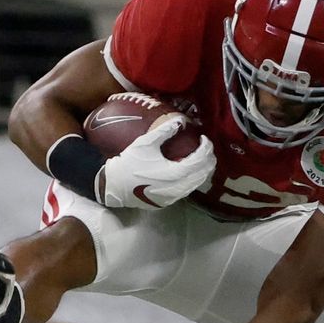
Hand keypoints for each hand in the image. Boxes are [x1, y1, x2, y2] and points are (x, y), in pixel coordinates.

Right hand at [98, 115, 215, 210]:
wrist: (115, 186)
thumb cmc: (129, 163)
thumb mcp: (146, 143)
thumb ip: (165, 131)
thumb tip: (180, 120)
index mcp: (175, 173)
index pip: (201, 160)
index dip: (206, 147)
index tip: (203, 138)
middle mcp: (178, 188)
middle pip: (204, 173)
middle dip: (209, 159)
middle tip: (206, 147)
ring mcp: (173, 197)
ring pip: (197, 184)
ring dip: (202, 170)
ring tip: (200, 158)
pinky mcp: (168, 202)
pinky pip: (187, 190)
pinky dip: (192, 179)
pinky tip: (187, 171)